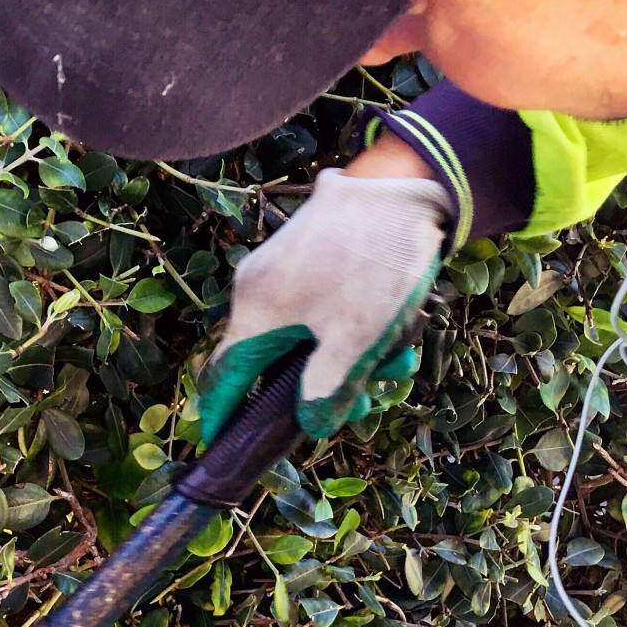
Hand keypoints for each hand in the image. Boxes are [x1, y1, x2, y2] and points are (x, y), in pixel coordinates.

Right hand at [197, 168, 452, 441]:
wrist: (403, 182)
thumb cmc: (375, 263)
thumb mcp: (356, 339)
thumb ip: (328, 390)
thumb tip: (310, 424)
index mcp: (255, 313)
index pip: (223, 379)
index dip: (225, 416)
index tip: (227, 445)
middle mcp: (255, 289)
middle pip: (271, 360)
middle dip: (318, 388)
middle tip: (364, 402)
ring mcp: (278, 267)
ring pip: (303, 333)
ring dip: (347, 356)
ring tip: (398, 358)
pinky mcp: (304, 251)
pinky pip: (316, 304)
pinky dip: (348, 323)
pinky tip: (393, 326)